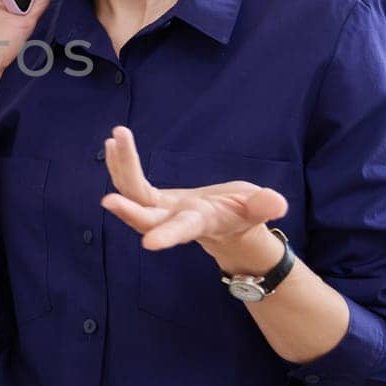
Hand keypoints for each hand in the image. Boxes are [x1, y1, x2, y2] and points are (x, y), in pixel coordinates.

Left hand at [99, 126, 288, 264]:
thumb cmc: (242, 215)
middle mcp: (173, 218)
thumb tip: (278, 204)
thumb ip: (264, 207)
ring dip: (120, 169)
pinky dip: (120, 163)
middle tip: (107, 200)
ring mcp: (159, 209)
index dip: (167, 236)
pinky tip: (111, 143)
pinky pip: (129, 182)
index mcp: (200, 222)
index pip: (183, 230)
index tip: (149, 245)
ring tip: (114, 140)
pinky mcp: (151, 198)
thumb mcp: (256, 210)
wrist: (226, 224)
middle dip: (128, 211)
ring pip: (132, 193)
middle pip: (146, 217)